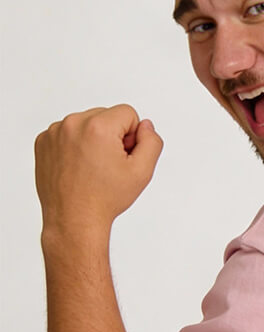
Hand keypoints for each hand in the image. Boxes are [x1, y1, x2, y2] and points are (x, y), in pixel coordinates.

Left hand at [35, 105, 163, 236]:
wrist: (74, 218)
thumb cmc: (105, 198)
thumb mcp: (142, 172)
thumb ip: (152, 142)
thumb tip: (145, 125)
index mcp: (98, 127)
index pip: (128, 113)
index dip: (133, 137)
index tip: (123, 157)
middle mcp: (73, 124)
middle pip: (106, 115)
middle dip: (113, 136)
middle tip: (109, 165)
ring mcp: (55, 132)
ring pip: (87, 123)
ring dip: (94, 139)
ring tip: (93, 167)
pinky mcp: (44, 141)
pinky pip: (68, 132)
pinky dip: (75, 145)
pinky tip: (78, 167)